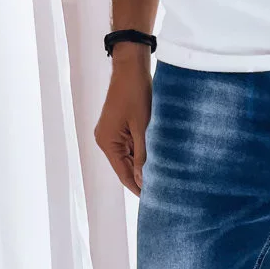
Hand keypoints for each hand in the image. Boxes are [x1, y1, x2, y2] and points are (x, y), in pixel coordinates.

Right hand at [94, 43, 151, 194]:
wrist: (131, 67)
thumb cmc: (136, 94)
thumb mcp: (142, 128)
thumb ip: (143, 156)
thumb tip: (144, 181)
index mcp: (107, 142)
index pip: (124, 174)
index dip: (138, 188)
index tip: (153, 201)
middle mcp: (106, 140)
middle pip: (126, 168)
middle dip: (142, 178)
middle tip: (163, 192)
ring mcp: (111, 134)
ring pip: (130, 158)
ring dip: (144, 166)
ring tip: (163, 179)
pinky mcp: (118, 128)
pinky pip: (130, 147)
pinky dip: (142, 154)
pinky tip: (157, 160)